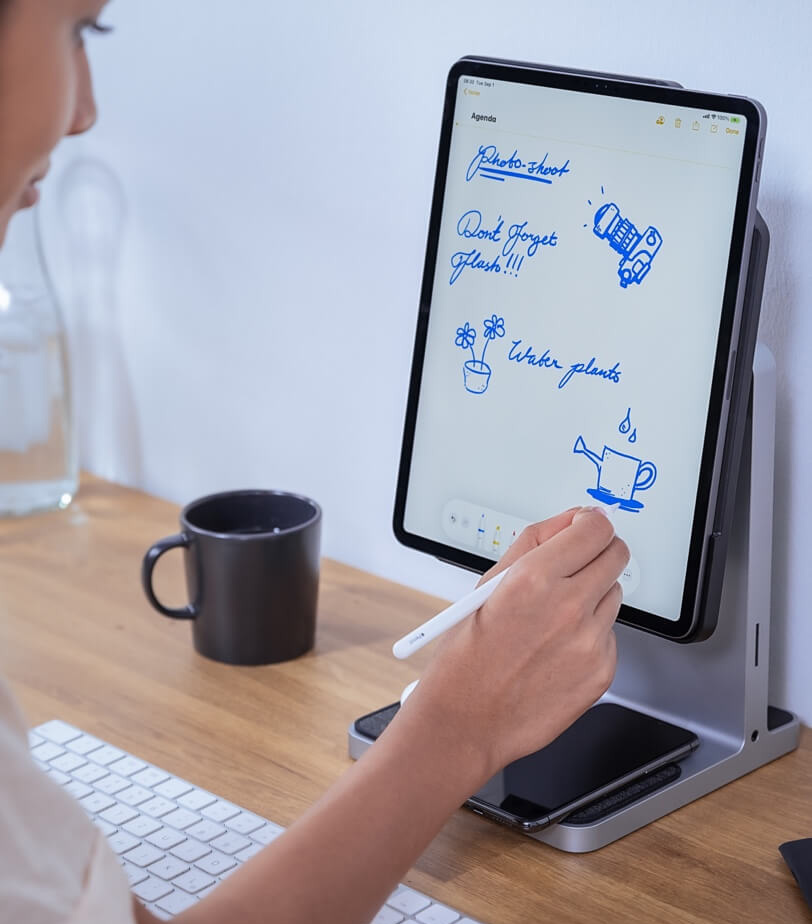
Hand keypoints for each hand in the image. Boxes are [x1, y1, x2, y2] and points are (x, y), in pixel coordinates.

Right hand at [399, 507, 628, 787]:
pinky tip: (557, 649)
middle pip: (616, 556)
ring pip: (613, 594)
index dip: (591, 523)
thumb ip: (533, 542)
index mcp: (534, 578)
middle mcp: (567, 607)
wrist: (467, 720)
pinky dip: (590, 634)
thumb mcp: (487, 585)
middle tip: (575, 566)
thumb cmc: (468, 655)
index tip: (585, 528)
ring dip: (592, 596)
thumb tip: (570, 521)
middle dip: (598, 552)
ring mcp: (589, 642)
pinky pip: (610, 635)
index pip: (595, 529)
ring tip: (553, 619)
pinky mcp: (602, 671)